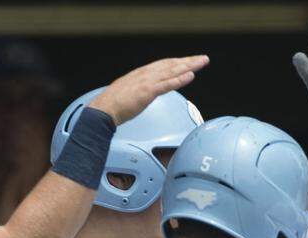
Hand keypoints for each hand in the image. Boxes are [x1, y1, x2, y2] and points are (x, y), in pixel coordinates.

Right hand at [89, 55, 208, 124]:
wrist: (104, 110)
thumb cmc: (114, 105)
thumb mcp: (130, 92)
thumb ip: (141, 90)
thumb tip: (146, 92)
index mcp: (141, 74)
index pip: (164, 64)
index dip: (178, 62)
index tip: (189, 61)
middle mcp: (146, 74)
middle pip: (171, 64)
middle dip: (189, 61)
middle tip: (203, 59)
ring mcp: (147, 82)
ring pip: (172, 71)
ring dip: (189, 66)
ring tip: (201, 63)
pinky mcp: (147, 92)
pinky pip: (167, 84)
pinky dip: (180, 79)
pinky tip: (190, 76)